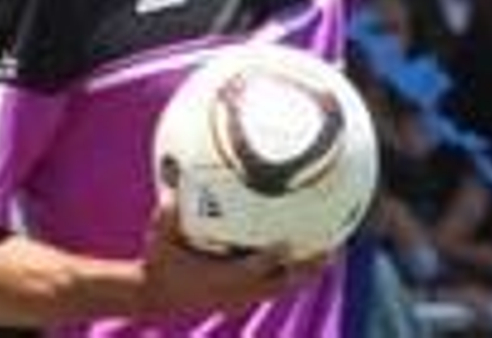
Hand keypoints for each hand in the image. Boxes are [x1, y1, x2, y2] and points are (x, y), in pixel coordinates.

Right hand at [138, 206, 331, 317]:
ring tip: (333, 252)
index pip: (248, 270)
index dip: (267, 259)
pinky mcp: (246, 296)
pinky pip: (277, 285)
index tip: (285, 242)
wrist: (158, 297)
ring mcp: (243, 296)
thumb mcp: (158, 240)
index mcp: (218, 279)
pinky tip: (313, 255)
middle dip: (304, 269)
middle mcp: (236, 291)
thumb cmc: (160, 263)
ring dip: (307, 272)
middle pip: (279, 284)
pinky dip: (296, 273)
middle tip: (329, 249)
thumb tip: (170, 194)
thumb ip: (166, 218)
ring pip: (283, 287)